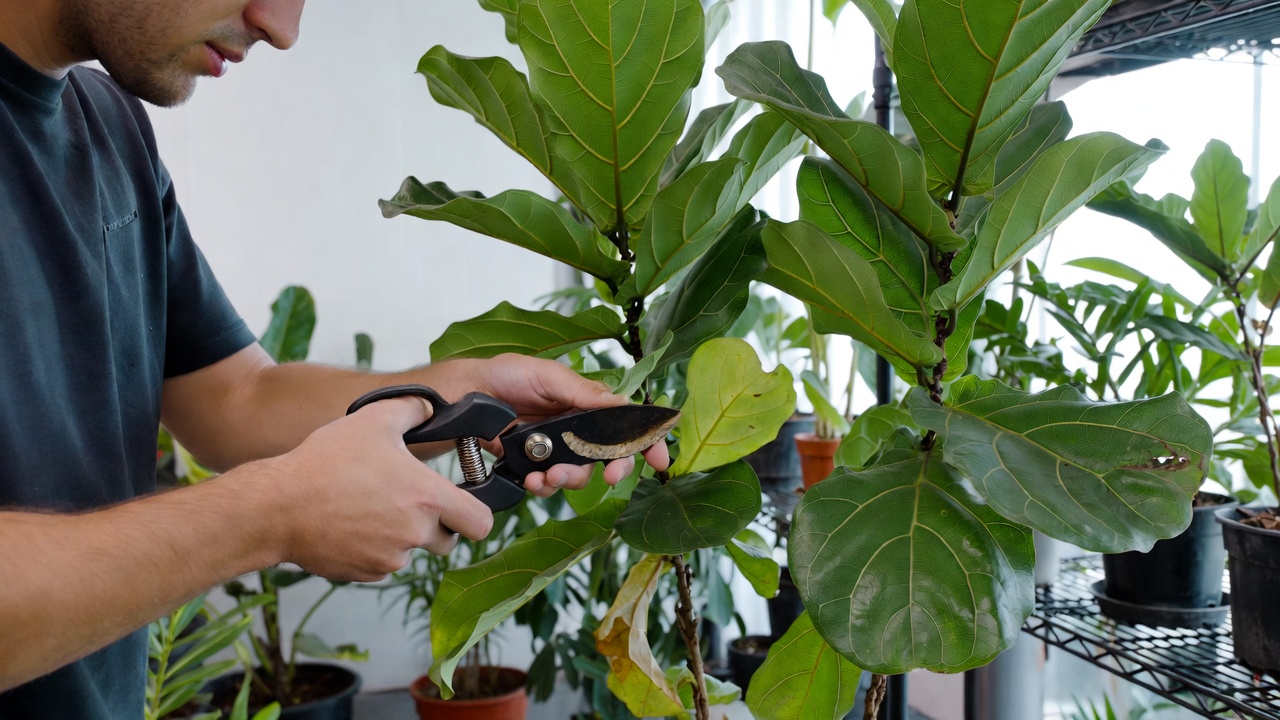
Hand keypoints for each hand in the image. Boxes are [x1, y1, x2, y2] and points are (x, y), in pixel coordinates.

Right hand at [263, 396, 491, 580]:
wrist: (277, 506)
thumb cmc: (325, 463)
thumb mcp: (373, 420)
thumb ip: (412, 410)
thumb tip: (429, 407)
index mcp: (427, 498)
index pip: (481, 523)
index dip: (477, 514)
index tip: (463, 504)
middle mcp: (415, 534)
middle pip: (448, 541)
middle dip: (437, 526)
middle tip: (409, 502)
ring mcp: (390, 558)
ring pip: (411, 552)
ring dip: (401, 536)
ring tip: (369, 507)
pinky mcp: (364, 573)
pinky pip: (382, 564)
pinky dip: (374, 550)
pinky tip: (350, 526)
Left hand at [469, 354, 670, 496]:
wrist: (466, 394)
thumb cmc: (506, 375)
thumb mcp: (547, 375)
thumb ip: (583, 392)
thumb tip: (622, 405)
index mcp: (587, 403)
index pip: (626, 424)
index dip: (647, 442)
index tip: (659, 460)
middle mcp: (577, 429)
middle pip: (610, 457)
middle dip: (614, 469)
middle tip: (610, 476)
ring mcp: (557, 450)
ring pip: (580, 476)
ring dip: (570, 479)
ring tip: (550, 474)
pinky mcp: (534, 466)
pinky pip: (550, 485)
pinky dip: (544, 486)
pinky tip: (533, 479)